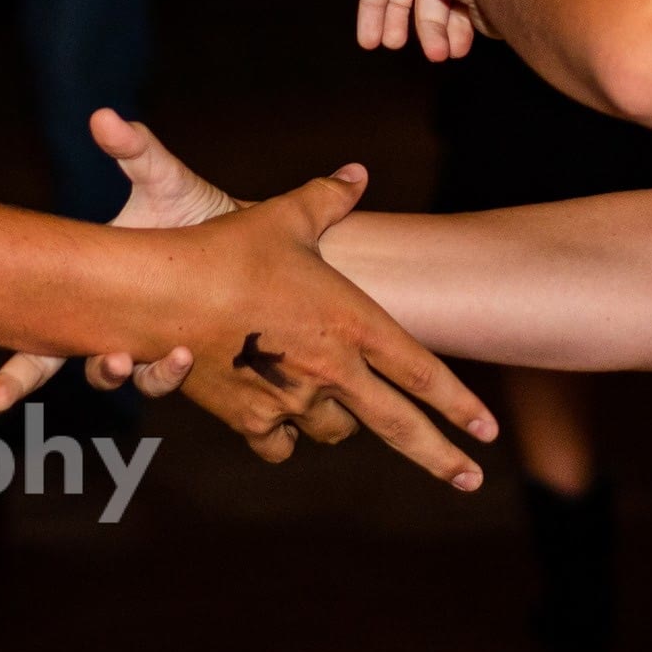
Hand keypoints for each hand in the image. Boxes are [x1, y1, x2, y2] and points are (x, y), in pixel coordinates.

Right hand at [0, 109, 237, 411]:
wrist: (254, 237)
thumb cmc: (194, 209)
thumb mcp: (163, 179)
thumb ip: (135, 151)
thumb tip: (103, 116)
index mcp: (90, 294)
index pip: (39, 340)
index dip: (15, 374)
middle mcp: (114, 326)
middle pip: (74, 368)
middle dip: (63, 381)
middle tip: (55, 382)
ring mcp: (155, 342)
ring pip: (135, 376)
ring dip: (141, 374)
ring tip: (154, 357)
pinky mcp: (196, 350)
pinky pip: (176, 374)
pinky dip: (175, 371)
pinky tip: (189, 353)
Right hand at [135, 164, 497, 487]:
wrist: (162, 295)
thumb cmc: (229, 250)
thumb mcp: (286, 217)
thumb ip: (328, 198)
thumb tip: (356, 172)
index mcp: (354, 324)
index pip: (425, 372)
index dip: (462, 404)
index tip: (489, 433)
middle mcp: (333, 372)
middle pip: (400, 425)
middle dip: (441, 456)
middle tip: (470, 479)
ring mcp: (292, 402)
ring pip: (337, 431)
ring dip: (344, 423)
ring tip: (346, 410)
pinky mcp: (248, 420)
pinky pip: (280, 445)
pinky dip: (284, 437)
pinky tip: (280, 422)